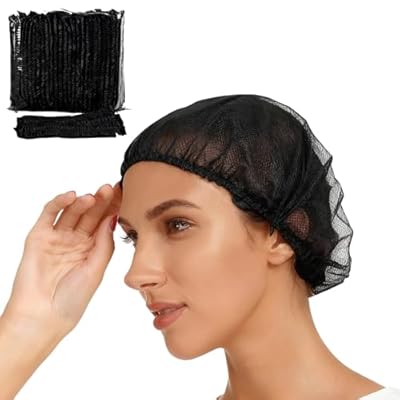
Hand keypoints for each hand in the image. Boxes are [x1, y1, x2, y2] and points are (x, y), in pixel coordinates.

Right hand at [1, 182, 121, 339]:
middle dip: (101, 201)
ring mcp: (58, 237)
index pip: (104, 222)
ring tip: (93, 197)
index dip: (114, 208)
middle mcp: (76, 240)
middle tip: (110, 189)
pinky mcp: (39, 237)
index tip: (124, 195)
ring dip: (83, 201)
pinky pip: (49, 215)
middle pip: (91, 214)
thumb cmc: (72, 298)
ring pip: (72, 212)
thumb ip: (104, 243)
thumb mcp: (96, 269)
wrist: (43, 317)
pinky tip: (71, 197)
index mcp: (92, 248)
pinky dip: (59, 203)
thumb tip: (113, 218)